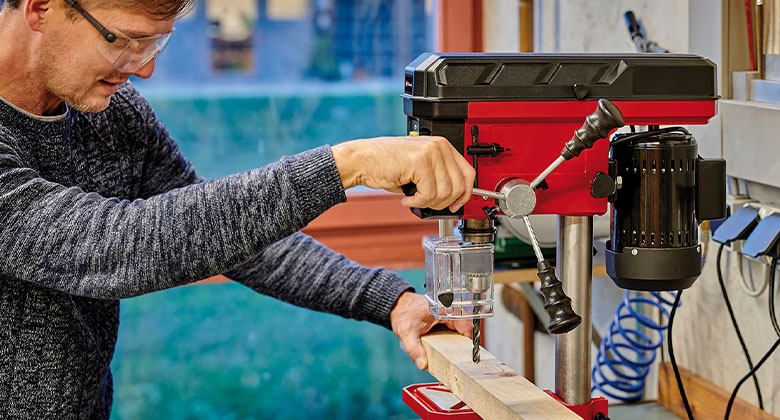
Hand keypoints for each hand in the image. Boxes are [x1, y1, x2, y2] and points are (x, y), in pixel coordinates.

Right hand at [331, 136, 474, 211]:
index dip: (465, 194)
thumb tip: (454, 198)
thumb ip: (439, 177)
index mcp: (442, 146)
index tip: (455, 205)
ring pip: (445, 192)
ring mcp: (430, 152)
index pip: (468, 173)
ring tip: (414, 199)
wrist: (362, 160)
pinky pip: (429, 194)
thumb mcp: (420, 170)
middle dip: (443, 202)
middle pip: (458, 186)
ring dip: (428, 203)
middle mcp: (439, 146)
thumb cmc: (386, 165)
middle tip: (428, 204)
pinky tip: (407, 197)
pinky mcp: (419, 162)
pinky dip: (417, 202)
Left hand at [389, 291, 472, 369]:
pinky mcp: (448, 320)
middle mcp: (451, 311)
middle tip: (462, 361)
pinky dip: (455, 341)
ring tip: (457, 358)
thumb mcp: (407, 333)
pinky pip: (457, 331)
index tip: (467, 357)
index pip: (466, 327)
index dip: (470, 342)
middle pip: (468, 330)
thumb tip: (423, 364)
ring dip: (461, 344)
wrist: (400, 306)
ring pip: (463, 331)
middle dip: (465, 346)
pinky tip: (450, 351)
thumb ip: (414, 350)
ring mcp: (451, 315)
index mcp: (445, 310)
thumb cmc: (404, 314)